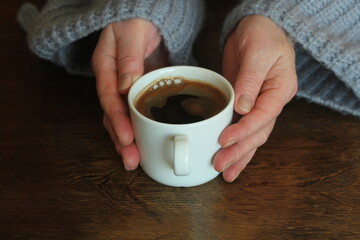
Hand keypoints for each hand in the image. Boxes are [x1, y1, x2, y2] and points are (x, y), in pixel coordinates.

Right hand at [92, 18, 167, 169]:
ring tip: (134, 161)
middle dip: (121, 139)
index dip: (117, 119)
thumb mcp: (132, 32)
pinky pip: (135, 115)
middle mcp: (112, 82)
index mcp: (105, 67)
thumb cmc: (137, 20)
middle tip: (131, 160)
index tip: (127, 137)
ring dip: (127, 141)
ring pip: (122, 119)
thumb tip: (127, 84)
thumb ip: (128, 56)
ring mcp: (124, 90)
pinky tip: (144, 146)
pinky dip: (139, 131)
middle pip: (113, 115)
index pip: (109, 97)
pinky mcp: (138, 93)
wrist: (147, 19)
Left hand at [214, 15, 297, 181]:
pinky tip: (227, 157)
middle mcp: (271, 102)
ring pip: (251, 136)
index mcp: (280, 89)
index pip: (263, 116)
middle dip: (239, 150)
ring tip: (225, 173)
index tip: (224, 140)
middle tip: (220, 165)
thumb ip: (250, 80)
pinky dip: (235, 144)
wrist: (257, 29)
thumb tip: (242, 108)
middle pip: (257, 132)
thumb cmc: (262, 35)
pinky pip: (242, 128)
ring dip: (238, 155)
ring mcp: (258, 106)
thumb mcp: (257, 53)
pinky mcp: (244, 106)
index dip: (244, 130)